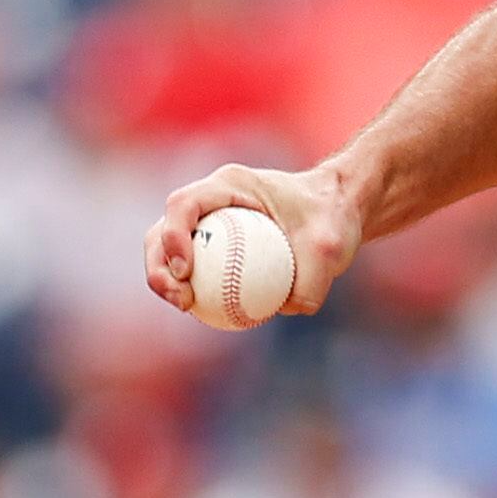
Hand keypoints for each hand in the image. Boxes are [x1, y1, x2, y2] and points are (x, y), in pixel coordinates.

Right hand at [143, 163, 361, 317]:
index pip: (185, 204)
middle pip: (163, 229)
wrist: (338, 212)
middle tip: (181, 298)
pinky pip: (193, 269)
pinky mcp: (213, 245)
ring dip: (165, 280)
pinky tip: (205, 313)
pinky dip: (191, 289)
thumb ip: (313, 277)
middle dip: (158, 264)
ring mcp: (209, 222)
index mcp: (231, 184)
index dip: (174, 235)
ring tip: (186, 306)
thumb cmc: (333, 218)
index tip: (186, 270)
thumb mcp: (332, 245)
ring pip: (168, 251)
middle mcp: (212, 200)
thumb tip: (287, 308)